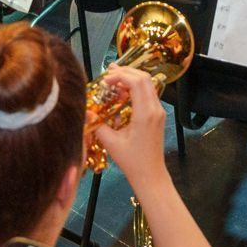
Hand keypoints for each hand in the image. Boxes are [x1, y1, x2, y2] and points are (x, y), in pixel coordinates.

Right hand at [89, 64, 169, 190]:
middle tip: (109, 72)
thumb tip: (87, 111)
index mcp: (145, 113)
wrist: (150, 174)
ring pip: (148, 84)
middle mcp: (155, 109)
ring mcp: (159, 111)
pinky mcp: (158, 115)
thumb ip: (98, 124)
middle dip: (126, 71)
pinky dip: (136, 88)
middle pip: (144, 78)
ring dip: (132, 78)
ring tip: (114, 78)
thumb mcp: (111, 142)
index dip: (120, 75)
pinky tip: (122, 92)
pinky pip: (148, 94)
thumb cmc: (132, 161)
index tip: (105, 80)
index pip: (136, 82)